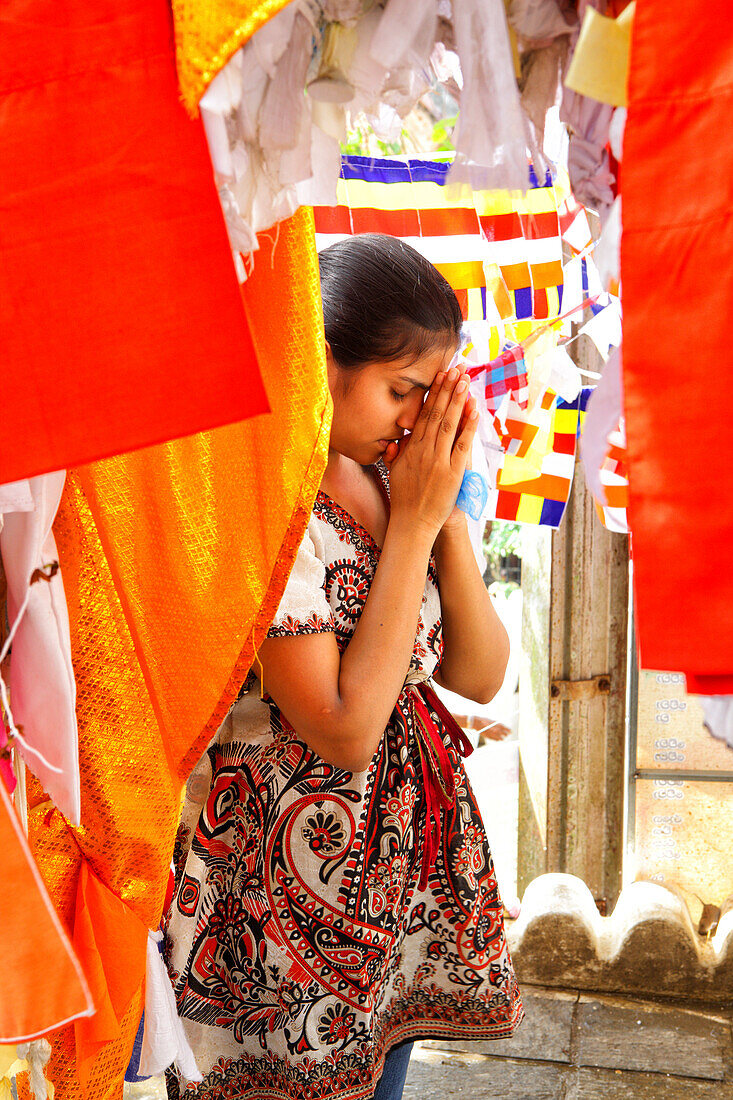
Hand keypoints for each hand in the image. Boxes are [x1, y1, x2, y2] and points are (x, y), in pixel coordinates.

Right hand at [384, 367, 478, 540]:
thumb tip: (394, 440)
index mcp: (410, 448)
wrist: (412, 523)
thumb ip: (395, 454)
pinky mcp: (452, 472)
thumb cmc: (404, 499)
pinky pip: (461, 444)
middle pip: (436, 413)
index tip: (440, 375)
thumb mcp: (394, 472)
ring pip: (448, 423)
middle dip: (446, 389)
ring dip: (457, 400)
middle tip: (455, 368)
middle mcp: (423, 450)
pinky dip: (468, 426)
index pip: (422, 414)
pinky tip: (474, 409)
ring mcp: (438, 460)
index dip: (433, 393)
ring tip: (464, 379)